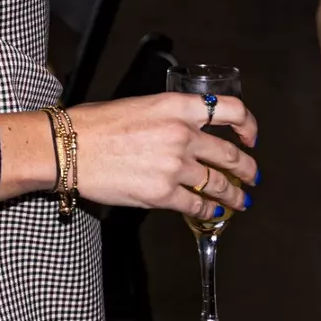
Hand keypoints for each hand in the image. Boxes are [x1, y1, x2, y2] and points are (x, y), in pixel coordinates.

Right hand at [67, 93, 258, 219]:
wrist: (69, 148)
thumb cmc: (94, 125)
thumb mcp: (139, 106)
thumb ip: (168, 118)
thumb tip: (184, 132)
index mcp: (176, 107)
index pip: (230, 110)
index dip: (248, 125)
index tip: (250, 137)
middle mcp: (182, 135)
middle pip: (231, 155)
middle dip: (247, 169)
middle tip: (251, 176)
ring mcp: (174, 166)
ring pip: (218, 184)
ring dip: (234, 195)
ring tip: (240, 201)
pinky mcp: (162, 193)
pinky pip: (196, 205)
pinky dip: (208, 212)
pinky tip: (211, 213)